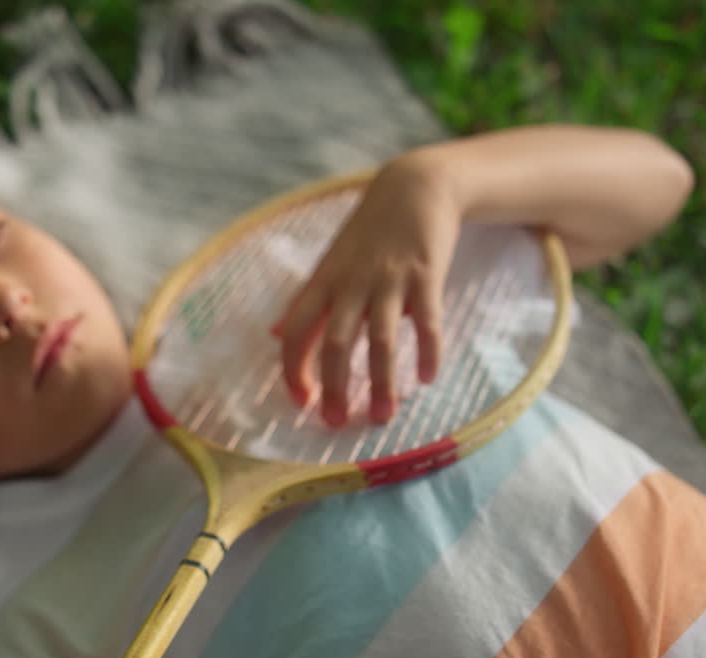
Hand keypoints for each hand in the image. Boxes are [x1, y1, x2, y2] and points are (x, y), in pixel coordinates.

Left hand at [272, 154, 460, 426]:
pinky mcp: (425, 275)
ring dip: (382, 383)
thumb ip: (308, 300)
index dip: (294, 369)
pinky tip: (427, 379)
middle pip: (336, 343)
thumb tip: (277, 334)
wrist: (414, 186)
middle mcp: (352, 283)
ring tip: (384, 416)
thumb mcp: (330, 262)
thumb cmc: (369, 232)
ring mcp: (389, 280)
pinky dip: (428, 352)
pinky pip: (427, 322)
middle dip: (334, 387)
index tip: (302, 401)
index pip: (297, 331)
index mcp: (323, 282)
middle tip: (337, 422)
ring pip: (381, 341)